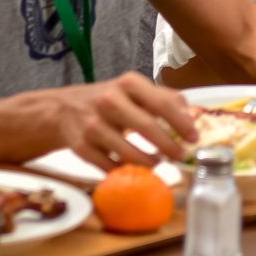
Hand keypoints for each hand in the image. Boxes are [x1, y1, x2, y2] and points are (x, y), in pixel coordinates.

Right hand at [37, 72, 198, 169]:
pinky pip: (109, 166)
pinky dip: (124, 171)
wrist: (61, 110)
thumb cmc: (107, 101)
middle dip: (169, 146)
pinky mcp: (81, 147)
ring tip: (157, 163)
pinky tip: (133, 170)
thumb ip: (163, 99)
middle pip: (147, 126)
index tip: (194, 138)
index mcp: (128, 83)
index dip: (181, 123)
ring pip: (128, 152)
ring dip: (148, 162)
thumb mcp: (133, 91)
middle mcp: (109, 100)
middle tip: (180, 157)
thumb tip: (191, 118)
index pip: (162, 102)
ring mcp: (92, 125)